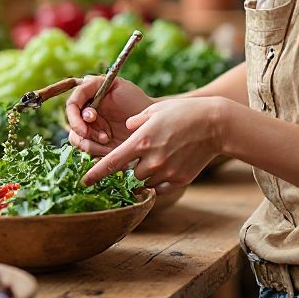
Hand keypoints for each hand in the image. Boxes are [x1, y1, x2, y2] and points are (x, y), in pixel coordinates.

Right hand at [65, 76, 153, 159]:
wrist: (150, 122)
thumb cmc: (137, 101)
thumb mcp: (120, 87)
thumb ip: (100, 88)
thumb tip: (85, 98)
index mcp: (87, 96)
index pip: (72, 104)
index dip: (76, 114)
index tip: (90, 120)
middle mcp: (84, 112)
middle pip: (71, 124)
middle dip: (84, 133)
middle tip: (104, 137)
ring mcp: (89, 129)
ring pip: (76, 139)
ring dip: (91, 144)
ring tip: (110, 143)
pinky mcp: (95, 144)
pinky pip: (88, 151)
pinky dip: (98, 153)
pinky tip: (112, 151)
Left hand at [81, 96, 228, 188]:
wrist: (215, 124)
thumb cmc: (183, 113)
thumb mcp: (154, 110)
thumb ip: (135, 121)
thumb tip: (127, 128)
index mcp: (140, 142)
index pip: (111, 163)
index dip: (95, 174)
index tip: (83, 182)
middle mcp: (151, 161)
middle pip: (130, 173)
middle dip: (133, 165)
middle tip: (146, 151)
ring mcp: (166, 172)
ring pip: (146, 181)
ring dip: (147, 173)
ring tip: (162, 154)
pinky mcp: (180, 179)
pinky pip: (162, 186)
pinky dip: (162, 179)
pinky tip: (171, 163)